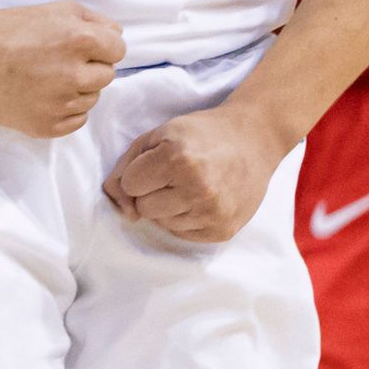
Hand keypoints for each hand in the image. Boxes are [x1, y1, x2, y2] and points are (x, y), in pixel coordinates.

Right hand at [0, 1, 125, 138]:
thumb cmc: (13, 27)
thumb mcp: (58, 9)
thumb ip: (96, 20)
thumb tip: (117, 37)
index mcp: (80, 40)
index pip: (118, 50)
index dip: (102, 45)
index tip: (81, 45)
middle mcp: (74, 75)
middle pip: (107, 76)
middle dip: (90, 67)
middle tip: (60, 60)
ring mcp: (59, 104)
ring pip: (92, 99)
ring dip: (78, 89)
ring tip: (48, 76)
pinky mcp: (45, 126)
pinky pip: (76, 121)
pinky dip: (66, 110)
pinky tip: (45, 95)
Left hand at [103, 100, 288, 242]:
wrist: (254, 139)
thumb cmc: (201, 134)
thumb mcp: (159, 135)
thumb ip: (126, 165)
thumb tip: (114, 201)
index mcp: (177, 158)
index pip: (130, 185)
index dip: (140, 172)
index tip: (159, 161)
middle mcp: (196, 188)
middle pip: (143, 209)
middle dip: (152, 191)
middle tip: (175, 174)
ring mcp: (212, 212)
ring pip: (162, 223)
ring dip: (169, 206)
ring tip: (192, 185)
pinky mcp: (222, 231)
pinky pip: (182, 234)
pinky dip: (186, 218)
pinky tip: (202, 198)